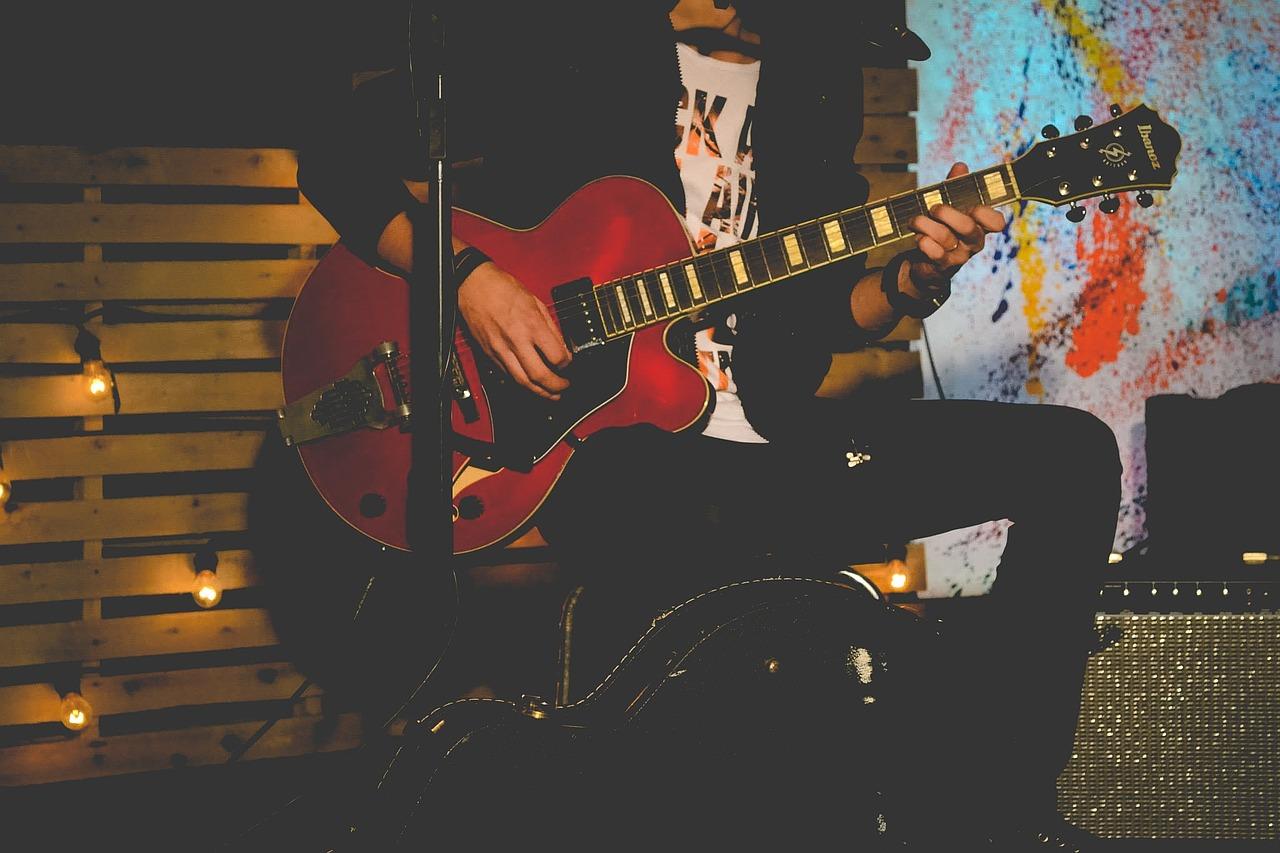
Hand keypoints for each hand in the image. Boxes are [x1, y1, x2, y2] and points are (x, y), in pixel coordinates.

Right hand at [456, 262, 571, 399]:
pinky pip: (508, 375)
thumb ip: (550, 327)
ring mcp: (501, 349)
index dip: (567, 364)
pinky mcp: (490, 354)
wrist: (472, 285)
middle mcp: (516, 340)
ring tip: (551, 394)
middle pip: (540, 376)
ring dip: (540, 392)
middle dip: (556, 387)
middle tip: (564, 387)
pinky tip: (531, 383)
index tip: (568, 364)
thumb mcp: (535, 301)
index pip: (556, 357)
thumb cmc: (502, 288)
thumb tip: (562, 347)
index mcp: (531, 324)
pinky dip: (522, 383)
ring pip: (522, 382)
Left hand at [904, 162, 1006, 295]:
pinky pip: (935, 253)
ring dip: (925, 225)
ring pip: (945, 237)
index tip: (973, 207)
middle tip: (933, 208)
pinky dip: (924, 242)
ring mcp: (960, 256)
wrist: (927, 263)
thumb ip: (955, 186)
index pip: (997, 222)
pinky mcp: (944, 267)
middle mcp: (973, 242)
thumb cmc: (942, 228)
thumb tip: (960, 166)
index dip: (987, 214)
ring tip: (915, 220)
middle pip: (968, 227)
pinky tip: (918, 238)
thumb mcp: (950, 206)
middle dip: (947, 213)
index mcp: (980, 225)